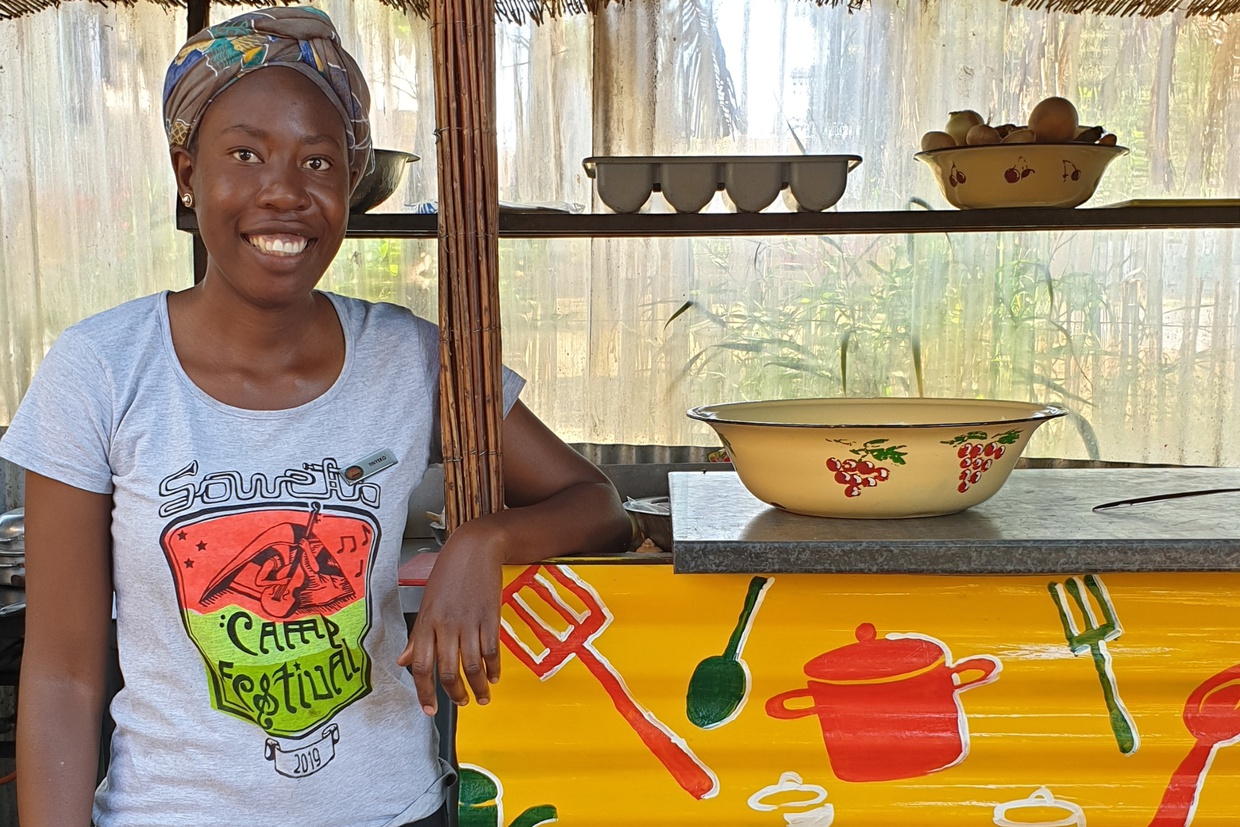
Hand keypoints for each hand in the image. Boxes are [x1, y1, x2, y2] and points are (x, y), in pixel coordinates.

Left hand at [397, 518, 506, 714]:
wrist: (475, 548)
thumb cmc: (448, 573)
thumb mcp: (427, 603)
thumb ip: (417, 635)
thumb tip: (403, 660)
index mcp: (427, 623)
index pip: (421, 666)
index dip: (424, 693)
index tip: (430, 710)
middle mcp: (446, 625)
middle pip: (447, 670)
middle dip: (454, 694)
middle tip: (460, 704)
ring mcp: (469, 621)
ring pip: (472, 665)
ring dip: (477, 687)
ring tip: (481, 698)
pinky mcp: (490, 617)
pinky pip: (491, 649)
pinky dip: (493, 667)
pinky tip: (494, 677)